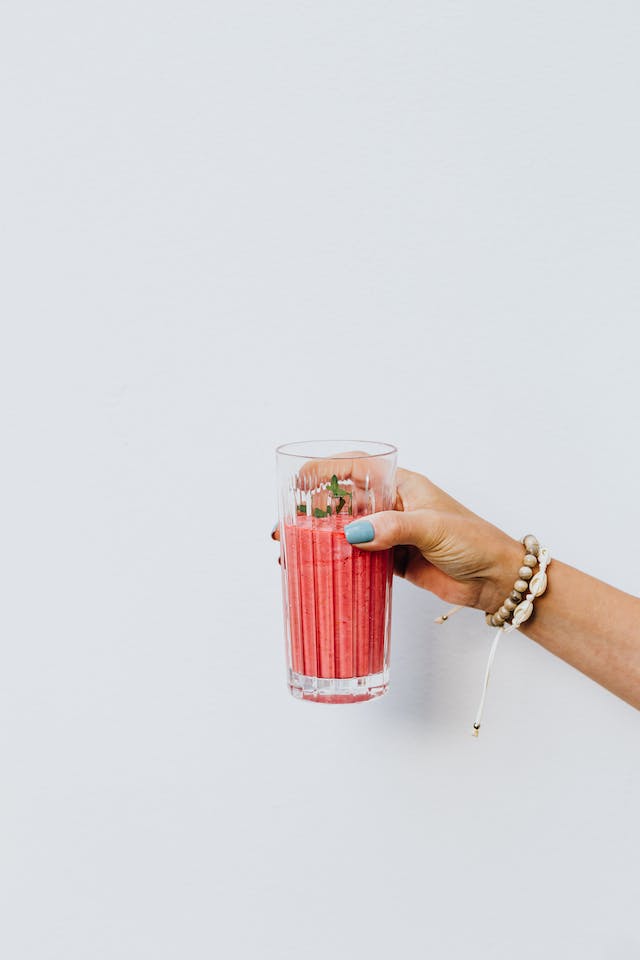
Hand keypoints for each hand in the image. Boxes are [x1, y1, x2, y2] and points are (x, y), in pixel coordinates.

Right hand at [271, 465, 521, 613]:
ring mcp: (391, 534)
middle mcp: (393, 506)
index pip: (358, 468)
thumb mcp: (433, 528)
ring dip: (321, 539)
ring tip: (293, 552)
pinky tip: (320, 569)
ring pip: (348, 532)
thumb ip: (393, 528)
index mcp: (403, 486)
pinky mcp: (394, 561)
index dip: (326, 470)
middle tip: (286, 529)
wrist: (497, 579)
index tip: (299, 482)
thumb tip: (352, 533)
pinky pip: (359, 558)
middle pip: (345, 502)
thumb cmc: (474, 541)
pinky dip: (339, 562)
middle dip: (314, 512)